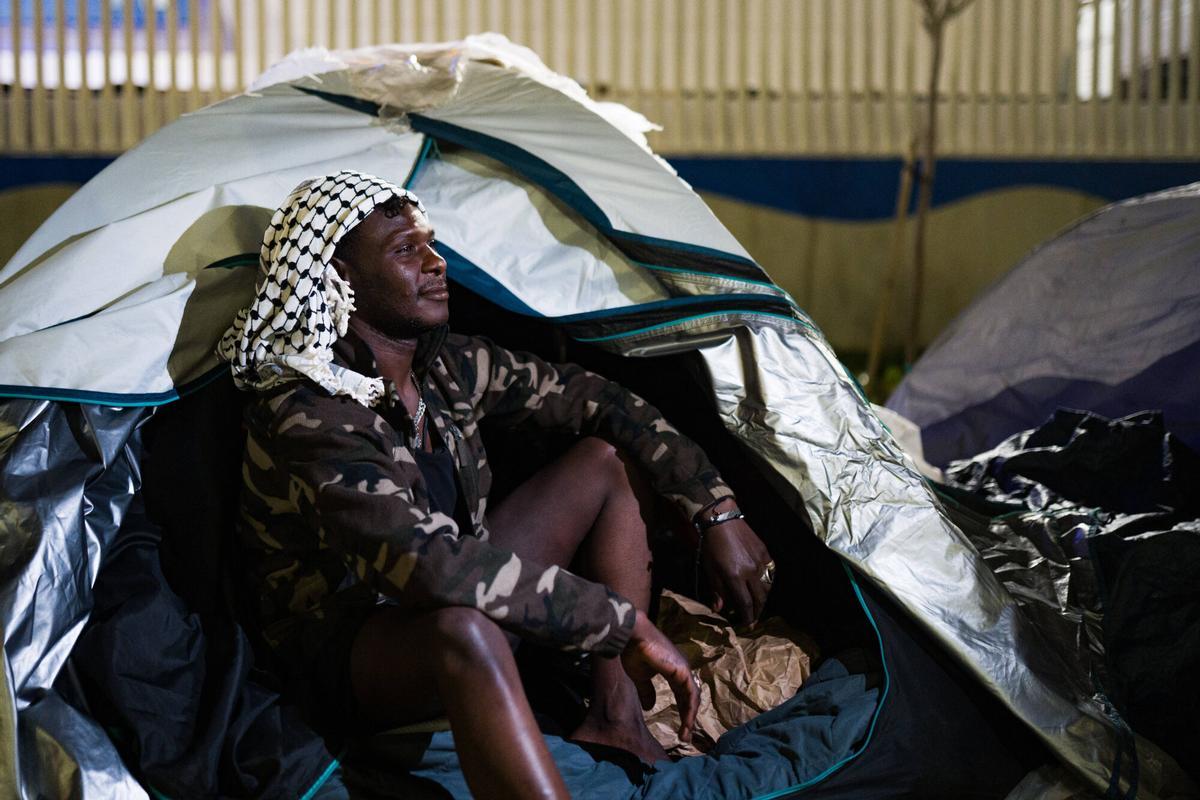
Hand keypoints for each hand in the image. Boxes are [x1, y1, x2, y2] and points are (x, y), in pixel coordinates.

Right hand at [620, 609, 698, 741]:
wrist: (632, 637)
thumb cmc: (634, 652)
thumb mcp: (640, 677)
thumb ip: (647, 691)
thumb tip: (650, 707)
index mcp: (673, 671)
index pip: (682, 694)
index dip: (682, 711)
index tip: (680, 728)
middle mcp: (682, 671)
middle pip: (690, 698)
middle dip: (688, 718)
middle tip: (685, 735)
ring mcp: (684, 670)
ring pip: (693, 698)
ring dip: (690, 717)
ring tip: (685, 734)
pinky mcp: (682, 671)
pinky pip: (691, 694)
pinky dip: (690, 709)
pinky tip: (687, 722)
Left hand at [699, 514, 772, 625]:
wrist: (722, 521)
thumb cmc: (712, 546)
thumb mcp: (710, 570)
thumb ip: (717, 591)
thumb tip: (719, 609)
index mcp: (735, 577)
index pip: (746, 604)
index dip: (748, 617)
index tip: (748, 625)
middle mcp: (751, 571)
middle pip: (760, 598)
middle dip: (758, 611)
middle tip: (754, 618)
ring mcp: (761, 561)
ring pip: (768, 587)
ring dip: (763, 598)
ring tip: (758, 604)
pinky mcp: (766, 553)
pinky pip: (771, 573)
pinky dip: (767, 583)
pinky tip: (762, 586)